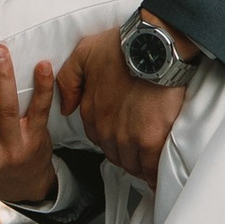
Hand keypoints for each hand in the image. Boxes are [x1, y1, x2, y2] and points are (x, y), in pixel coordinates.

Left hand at [57, 22, 194, 187]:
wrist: (154, 48)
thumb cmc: (122, 47)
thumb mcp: (83, 53)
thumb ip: (68, 80)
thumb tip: (66, 108)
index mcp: (91, 112)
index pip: (97, 137)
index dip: (111, 138)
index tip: (122, 135)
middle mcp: (106, 129)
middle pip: (114, 154)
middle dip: (125, 154)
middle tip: (139, 150)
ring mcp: (128, 137)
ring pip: (132, 164)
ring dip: (140, 165)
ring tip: (150, 163)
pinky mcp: (151, 140)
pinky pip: (150, 168)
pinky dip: (154, 174)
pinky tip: (159, 176)